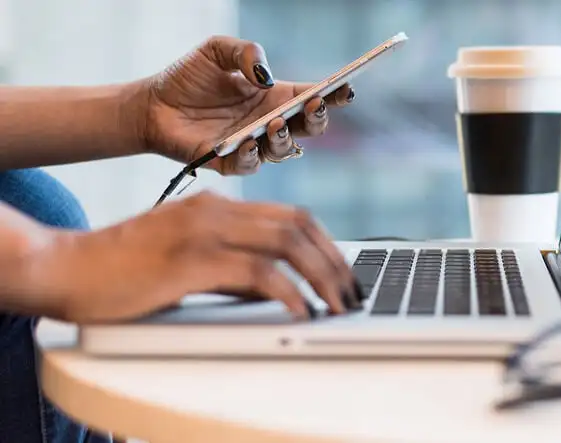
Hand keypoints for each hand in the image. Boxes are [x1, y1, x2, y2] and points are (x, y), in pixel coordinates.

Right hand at [31, 192, 357, 323]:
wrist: (65, 267)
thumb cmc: (124, 270)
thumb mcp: (189, 261)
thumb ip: (233, 267)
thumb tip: (278, 289)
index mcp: (217, 205)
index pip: (292, 215)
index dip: (327, 244)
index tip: (345, 274)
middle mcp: (216, 209)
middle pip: (299, 225)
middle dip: (335, 262)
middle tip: (352, 293)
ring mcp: (203, 230)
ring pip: (287, 244)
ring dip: (322, 277)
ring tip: (338, 306)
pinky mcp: (191, 259)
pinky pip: (258, 273)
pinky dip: (288, 293)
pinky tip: (301, 311)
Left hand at [137, 36, 355, 174]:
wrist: (151, 104)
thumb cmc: (188, 78)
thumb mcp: (217, 50)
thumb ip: (246, 52)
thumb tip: (266, 75)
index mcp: (275, 96)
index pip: (313, 97)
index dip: (334, 94)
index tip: (346, 88)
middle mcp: (269, 123)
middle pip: (309, 128)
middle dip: (318, 119)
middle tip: (314, 105)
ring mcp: (252, 145)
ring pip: (284, 150)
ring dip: (285, 138)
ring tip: (275, 123)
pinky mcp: (229, 162)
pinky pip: (250, 165)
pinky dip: (252, 155)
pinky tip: (248, 141)